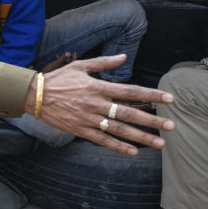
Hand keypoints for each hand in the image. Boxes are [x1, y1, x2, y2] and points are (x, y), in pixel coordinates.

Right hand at [26, 55, 174, 155]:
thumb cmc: (59, 78)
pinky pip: (103, 140)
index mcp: (98, 86)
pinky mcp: (81, 130)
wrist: (35, 96)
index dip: (151, 95)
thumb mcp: (80, 65)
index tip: (169, 99)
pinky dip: (118, 146)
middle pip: (129, 113)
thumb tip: (124, 56)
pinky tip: (133, 151)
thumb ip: (104, 63)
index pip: (130, 91)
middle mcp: (96, 104)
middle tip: (171, 126)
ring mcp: (89, 119)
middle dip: (152, 120)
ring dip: (141, 137)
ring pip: (119, 129)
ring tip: (160, 143)